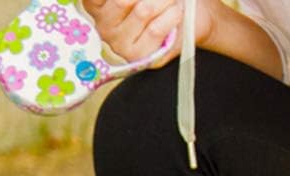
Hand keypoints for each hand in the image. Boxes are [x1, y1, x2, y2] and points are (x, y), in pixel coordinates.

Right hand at [82, 0, 218, 65]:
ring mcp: (117, 44)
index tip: (134, 0)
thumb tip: (142, 2)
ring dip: (166, 0)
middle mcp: (103, 26)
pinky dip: (173, 15)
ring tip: (170, 2)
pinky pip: (156, 29)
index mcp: (99, 4)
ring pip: (143, 11)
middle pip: (123, 1)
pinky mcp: (136, 57)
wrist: (190, 15)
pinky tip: (173, 16)